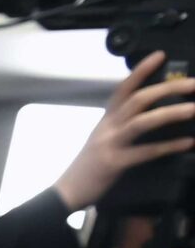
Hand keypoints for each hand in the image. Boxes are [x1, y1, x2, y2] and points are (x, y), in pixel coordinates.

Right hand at [55, 54, 194, 211]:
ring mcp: (110, 144)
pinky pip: (145, 152)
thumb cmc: (87, 167)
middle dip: (169, 88)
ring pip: (143, 122)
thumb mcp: (102, 139)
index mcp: (106, 120)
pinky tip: (188, 143)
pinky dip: (169, 147)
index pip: (123, 88)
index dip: (140, 70)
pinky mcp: (115, 163)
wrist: (66, 193)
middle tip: (194, 83)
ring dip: (171, 113)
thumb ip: (121, 126)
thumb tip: (149, 116)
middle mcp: (108, 127)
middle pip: (139, 99)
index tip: (159, 55)